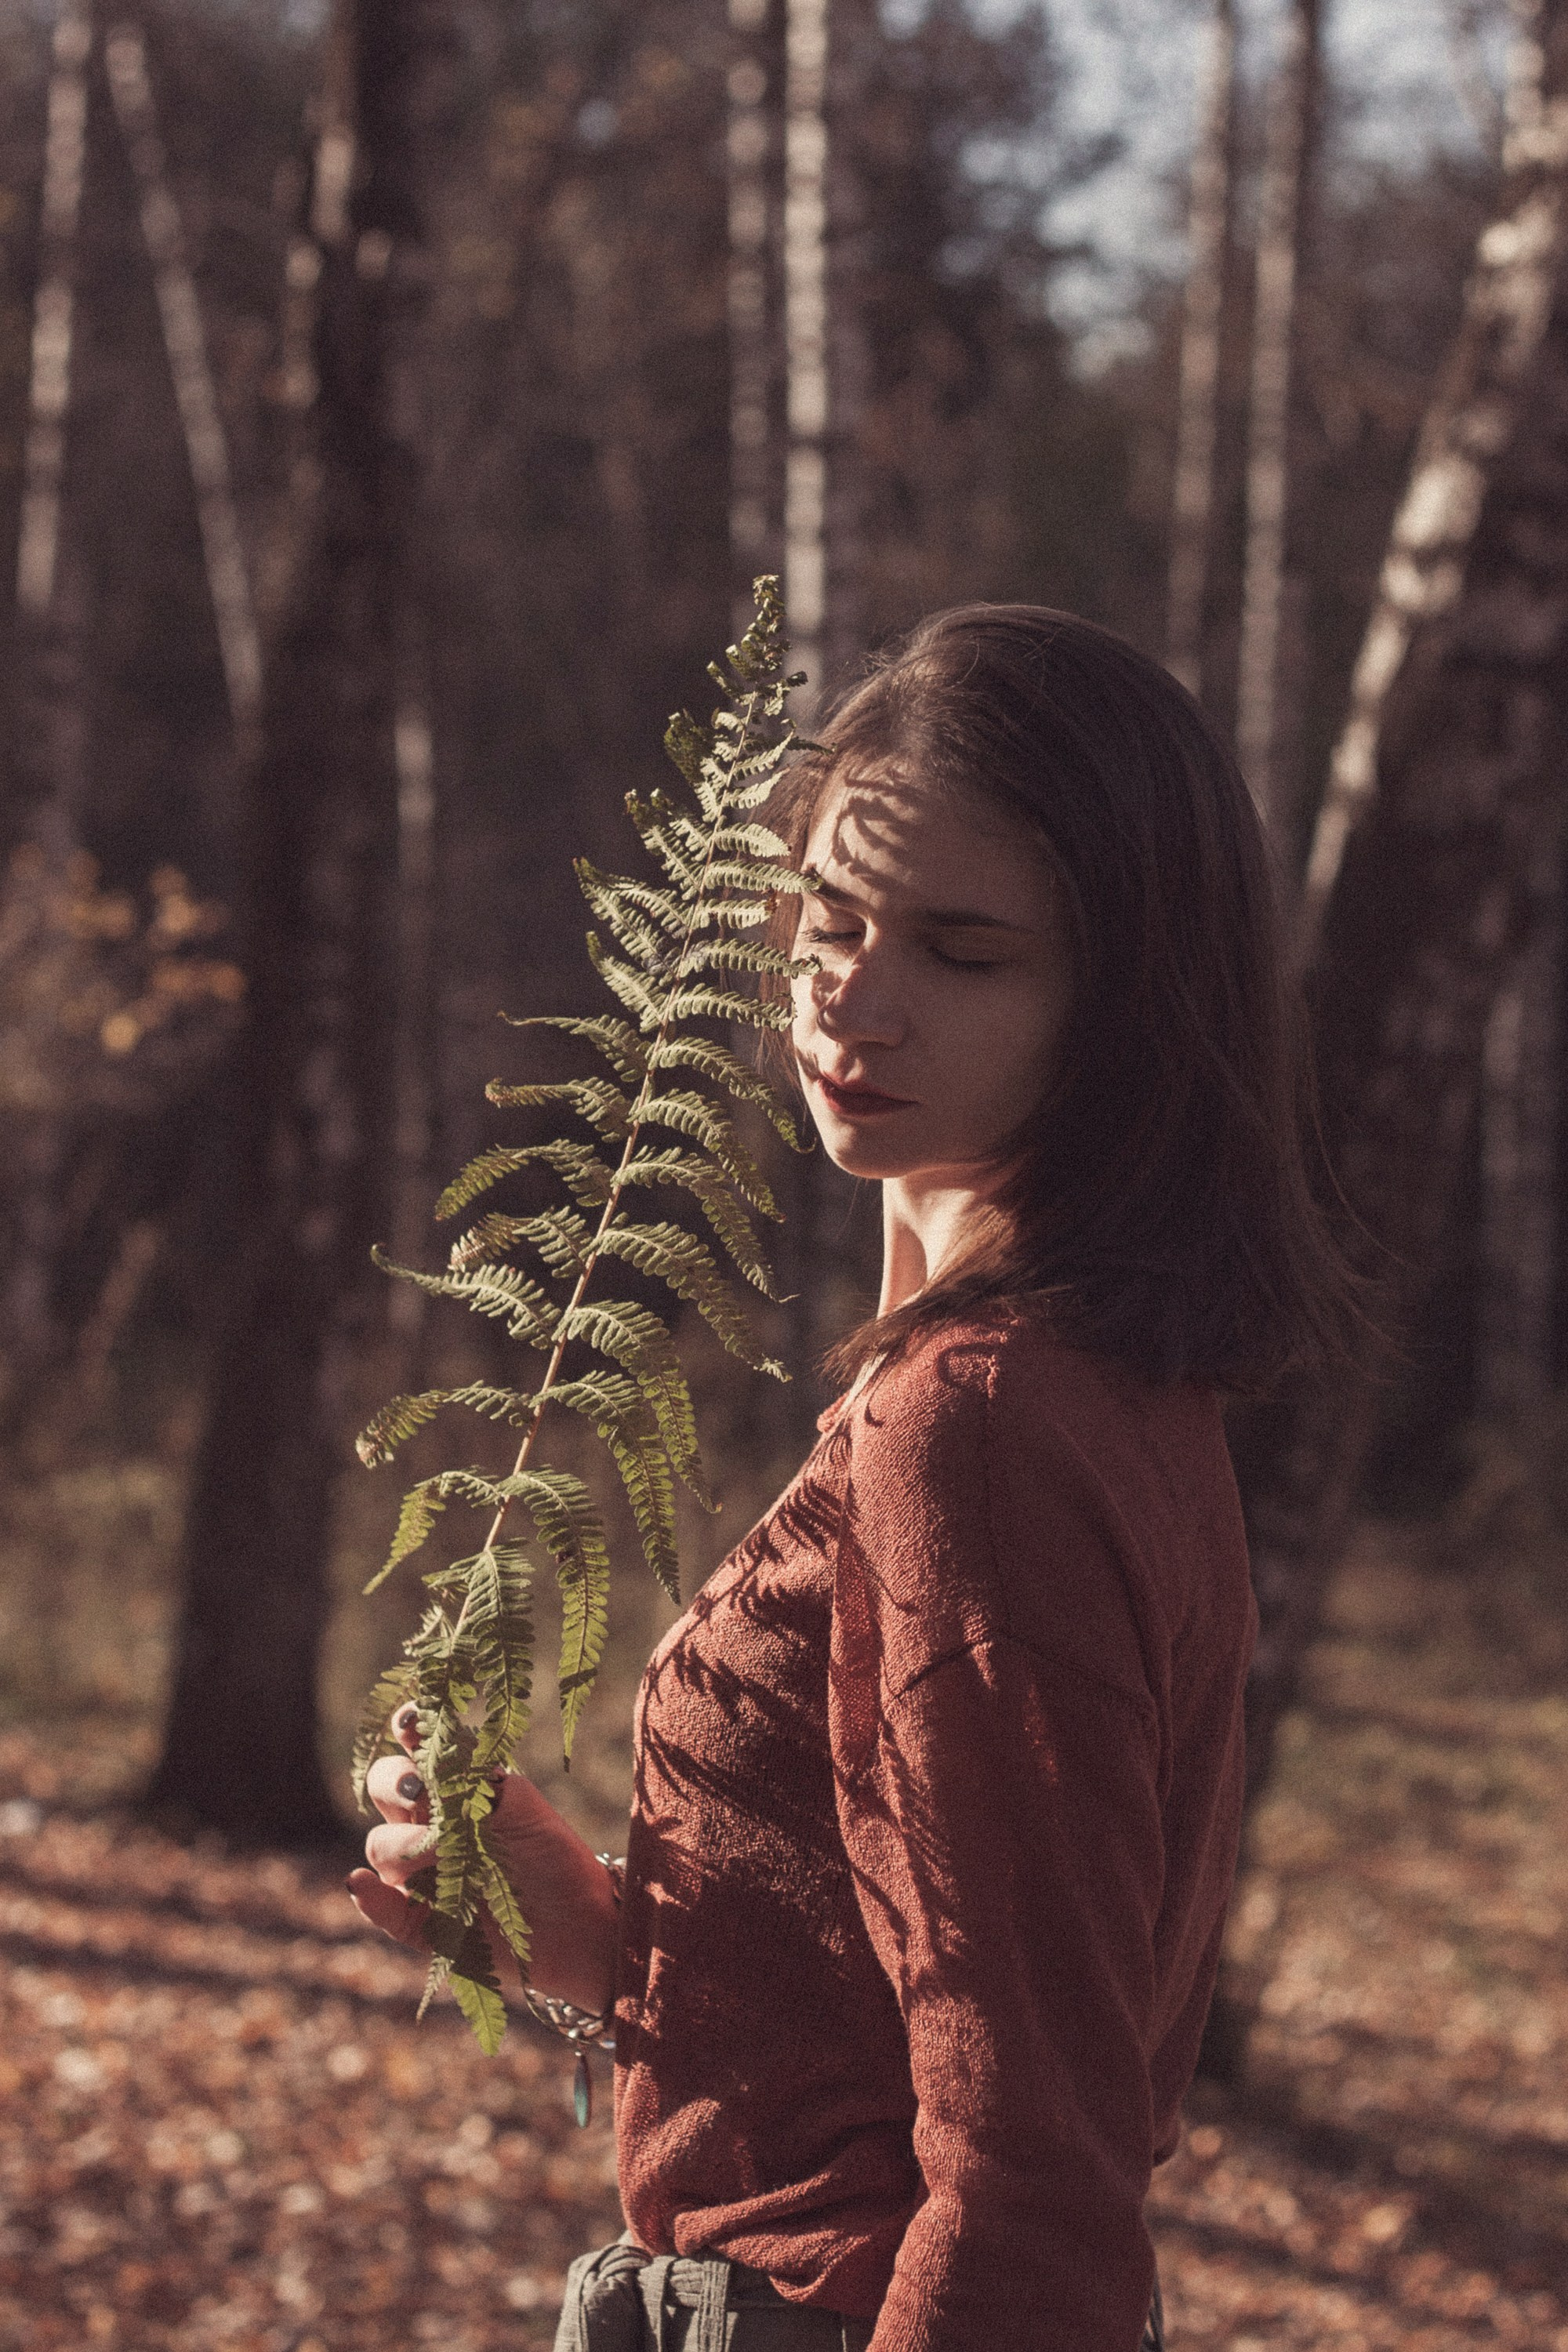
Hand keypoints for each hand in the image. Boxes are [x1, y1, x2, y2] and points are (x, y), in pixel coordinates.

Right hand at [346, 1705, 619, 2014]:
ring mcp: (418, 1872)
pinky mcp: (417, 1921)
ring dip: (398, 1843)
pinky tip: (360, 1883)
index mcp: (454, 1788)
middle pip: (385, 1789)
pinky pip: (381, 1907)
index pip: (419, 1749)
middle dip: (393, 1782)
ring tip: (435, 1848)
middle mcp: (427, 1824)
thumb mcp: (522, 1806)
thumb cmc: (552, 1855)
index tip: (410, 1721)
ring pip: (380, 1846)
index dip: (408, 1729)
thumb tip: (440, 1755)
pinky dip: (367, 1895)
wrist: (576, 1924)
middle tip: (418, 1791)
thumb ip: (479, 1778)